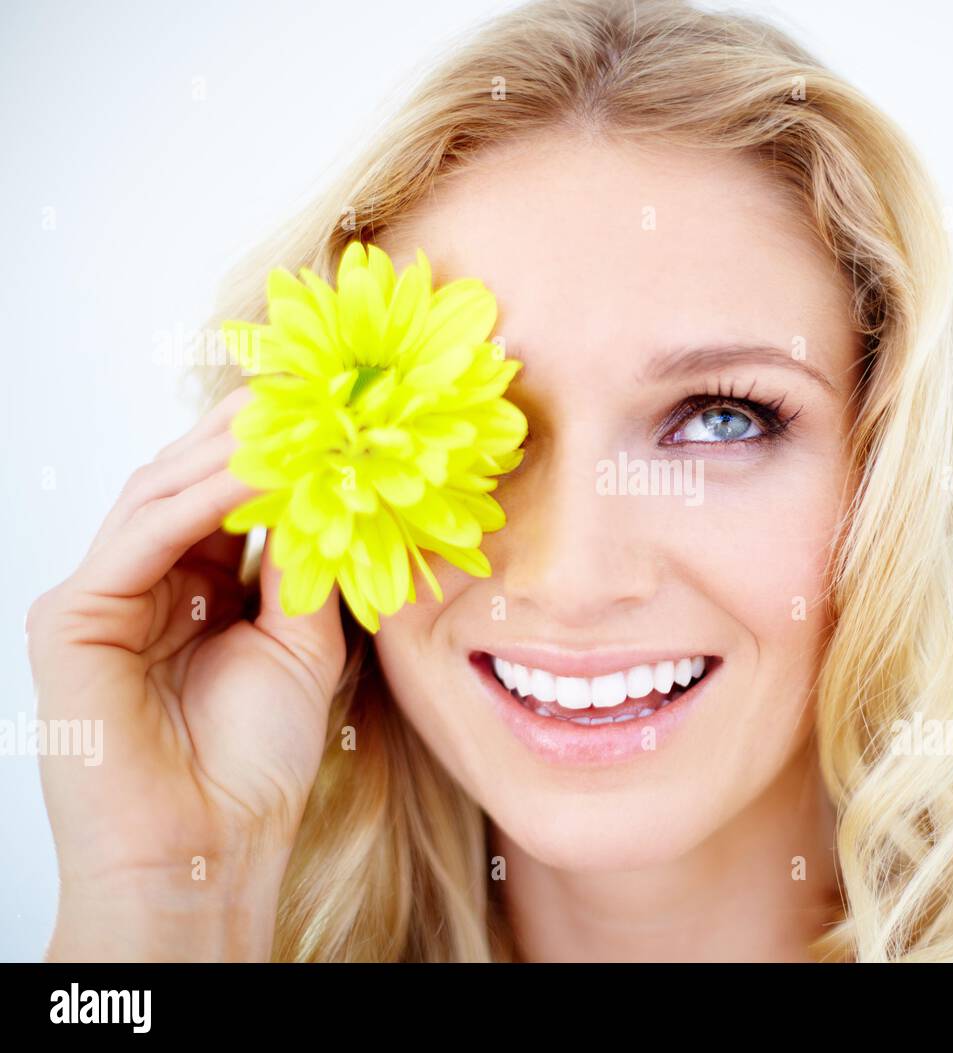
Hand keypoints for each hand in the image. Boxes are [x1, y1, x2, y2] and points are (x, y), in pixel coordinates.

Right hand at [27, 386, 346, 959]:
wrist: (211, 848)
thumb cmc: (256, 761)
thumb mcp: (302, 641)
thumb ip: (304, 563)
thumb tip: (327, 484)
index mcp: (193, 589)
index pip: (226, 498)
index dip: (277, 453)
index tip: (334, 412)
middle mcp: (144, 583)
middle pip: (188, 482)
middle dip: (250, 434)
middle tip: (312, 392)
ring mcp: (104, 596)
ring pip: (161, 494)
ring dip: (228, 452)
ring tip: (294, 417)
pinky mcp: (73, 617)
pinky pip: (142, 535)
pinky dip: (200, 497)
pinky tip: (258, 469)